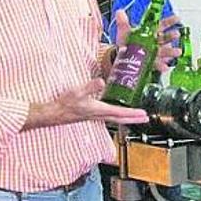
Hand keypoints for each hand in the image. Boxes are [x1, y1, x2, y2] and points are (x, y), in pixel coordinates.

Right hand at [25, 79, 148, 129]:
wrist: (54, 114)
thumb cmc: (64, 104)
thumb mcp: (77, 92)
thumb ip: (90, 87)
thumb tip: (102, 81)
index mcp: (98, 110)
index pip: (120, 113)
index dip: (132, 113)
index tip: (143, 114)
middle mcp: (99, 115)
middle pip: (121, 119)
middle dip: (134, 119)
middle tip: (146, 118)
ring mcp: (96, 116)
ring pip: (116, 118)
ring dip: (127, 118)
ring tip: (137, 116)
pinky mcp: (92, 114)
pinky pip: (109, 116)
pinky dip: (118, 115)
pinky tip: (118, 112)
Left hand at [114, 10, 181, 72]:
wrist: (121, 57)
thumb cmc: (126, 43)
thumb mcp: (125, 31)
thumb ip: (123, 22)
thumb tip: (119, 12)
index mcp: (150, 32)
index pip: (162, 25)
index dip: (170, 21)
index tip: (177, 18)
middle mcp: (155, 42)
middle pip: (165, 38)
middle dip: (171, 36)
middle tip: (176, 34)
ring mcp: (155, 53)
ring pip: (164, 51)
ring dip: (171, 51)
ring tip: (177, 52)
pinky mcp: (152, 63)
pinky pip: (158, 64)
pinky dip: (162, 66)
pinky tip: (165, 67)